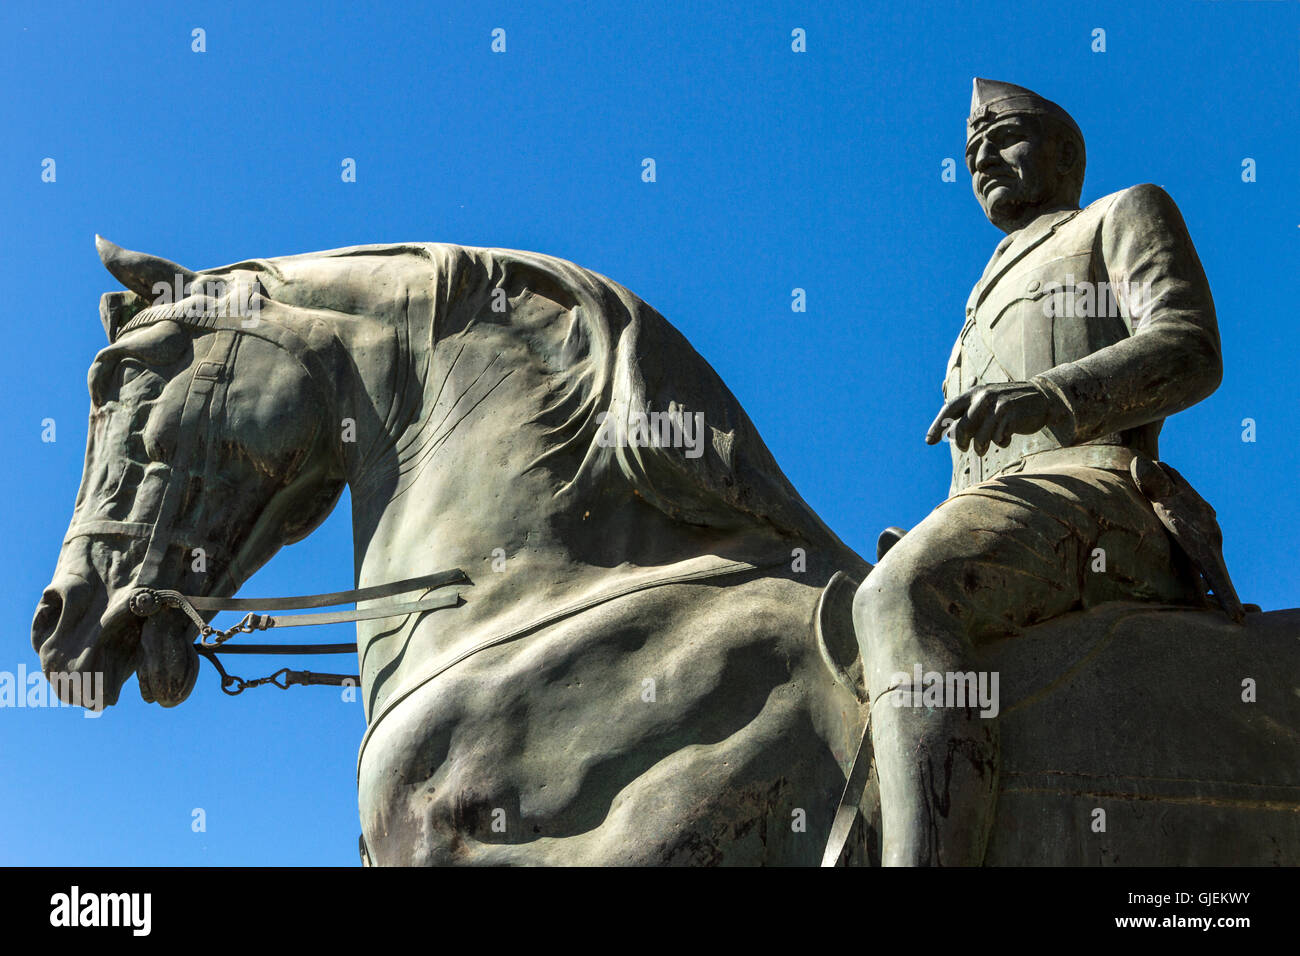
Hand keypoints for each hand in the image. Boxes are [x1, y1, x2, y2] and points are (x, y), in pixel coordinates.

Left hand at [925, 381, 1066, 454]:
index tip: (928, 442)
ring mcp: (999, 405)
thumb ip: (969, 416)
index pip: (949, 409)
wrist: (1041, 398)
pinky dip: (1001, 442)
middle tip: (964, 449)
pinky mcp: (1012, 414)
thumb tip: (948, 434)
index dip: (937, 426)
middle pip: (962, 428)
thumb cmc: (1008, 405)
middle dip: (960, 442)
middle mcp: (984, 396)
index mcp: (974, 392)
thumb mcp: (986, 405)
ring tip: (983, 448)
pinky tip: (1005, 438)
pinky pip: (999, 438)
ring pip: (980, 437)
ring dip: (981, 447)